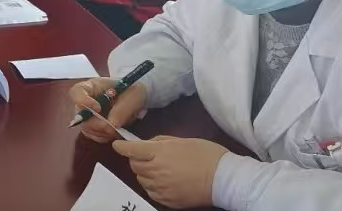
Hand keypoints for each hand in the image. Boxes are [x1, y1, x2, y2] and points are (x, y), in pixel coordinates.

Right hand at [69, 78, 147, 143]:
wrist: (138, 100)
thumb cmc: (133, 91)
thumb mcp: (132, 96)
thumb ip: (122, 108)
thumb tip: (112, 124)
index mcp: (91, 87)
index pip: (77, 92)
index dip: (82, 101)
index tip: (98, 107)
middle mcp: (86, 102)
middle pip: (80, 115)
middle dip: (96, 123)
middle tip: (111, 126)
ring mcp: (89, 116)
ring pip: (86, 128)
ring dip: (102, 131)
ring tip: (118, 127)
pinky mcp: (95, 128)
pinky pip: (94, 136)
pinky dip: (105, 137)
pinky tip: (116, 132)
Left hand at [113, 136, 228, 208]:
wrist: (224, 179)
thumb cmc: (205, 154)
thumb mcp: (181, 140)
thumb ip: (160, 142)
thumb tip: (146, 144)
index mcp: (159, 153)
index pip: (131, 150)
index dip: (121, 146)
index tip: (117, 144)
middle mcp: (156, 171)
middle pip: (134, 165)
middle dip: (136, 158)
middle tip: (148, 155)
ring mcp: (160, 188)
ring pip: (140, 178)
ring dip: (144, 172)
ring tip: (159, 168)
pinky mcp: (167, 200)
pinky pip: (150, 192)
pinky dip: (152, 185)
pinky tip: (164, 181)